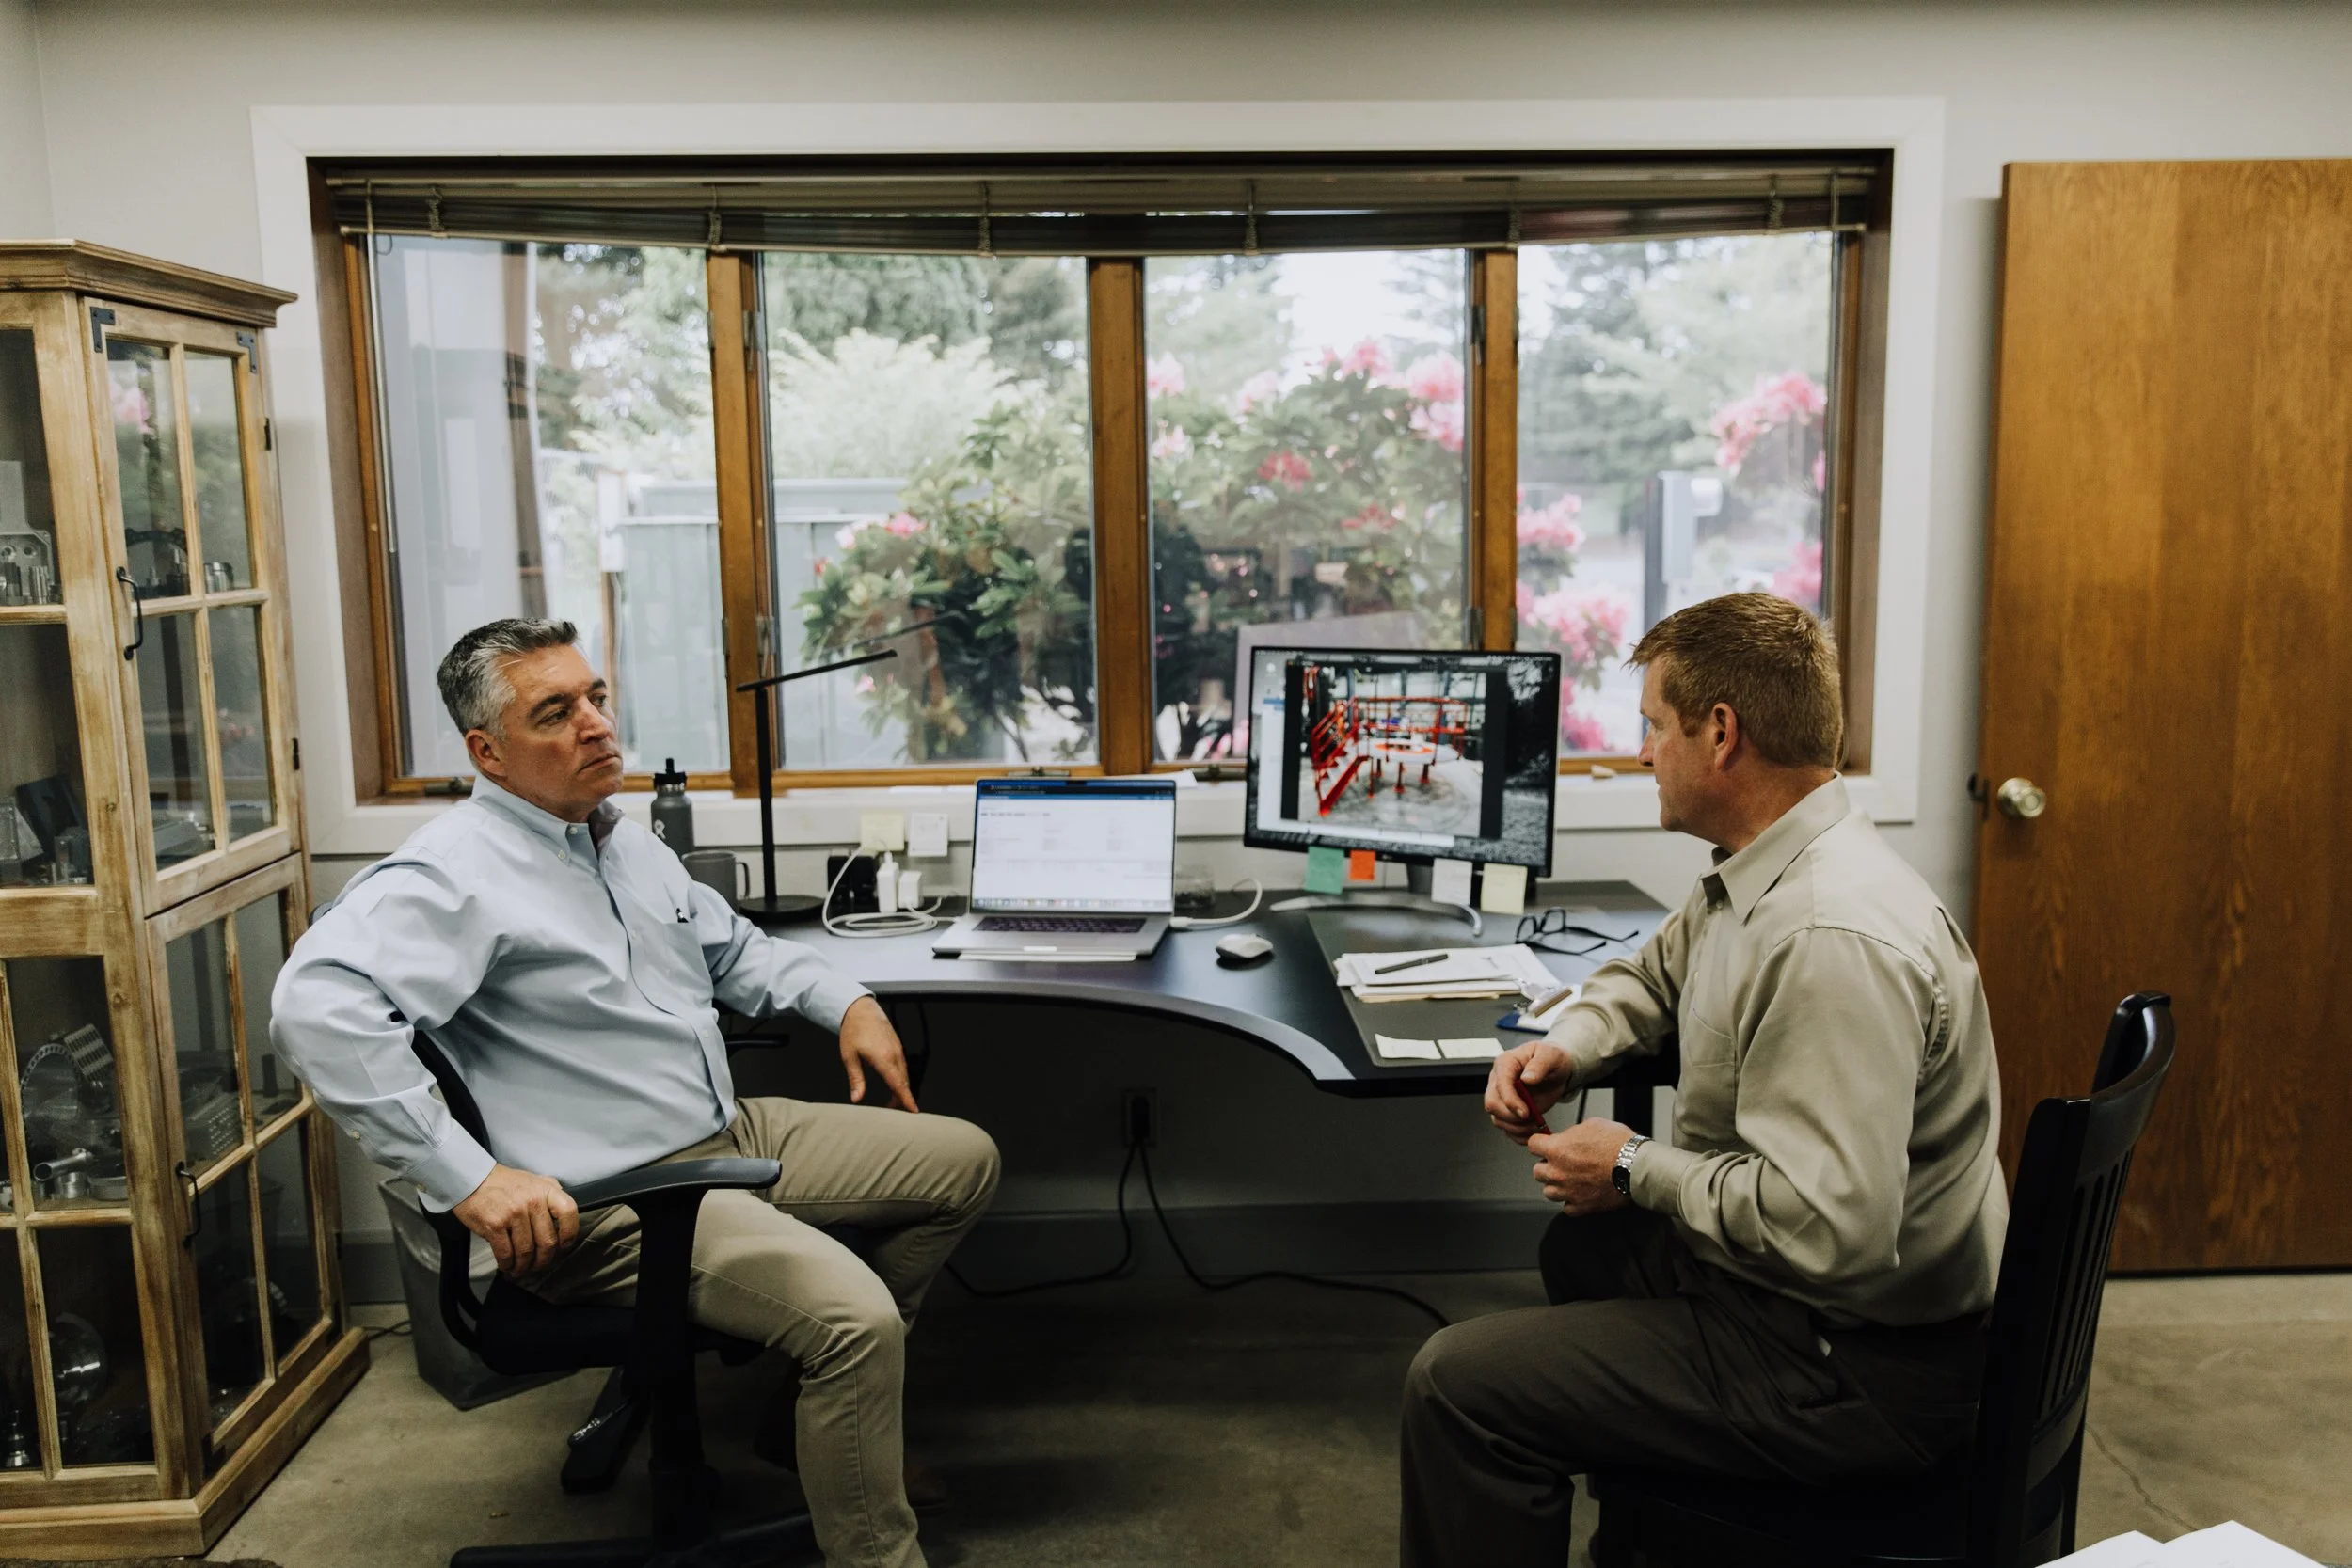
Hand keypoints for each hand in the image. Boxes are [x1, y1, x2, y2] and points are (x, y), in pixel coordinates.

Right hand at [453, 1163, 579, 1276]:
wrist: (473, 1179)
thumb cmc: (503, 1182)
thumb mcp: (534, 1179)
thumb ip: (551, 1191)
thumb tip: (564, 1211)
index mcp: (545, 1190)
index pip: (568, 1212)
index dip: (570, 1233)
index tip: (563, 1245)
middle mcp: (532, 1202)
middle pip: (547, 1241)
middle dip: (543, 1260)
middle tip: (538, 1265)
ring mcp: (514, 1214)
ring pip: (526, 1251)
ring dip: (523, 1266)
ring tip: (520, 1268)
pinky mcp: (495, 1226)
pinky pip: (506, 1253)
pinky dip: (507, 1264)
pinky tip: (506, 1265)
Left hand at [838, 996, 918, 1112]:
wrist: (860, 1008)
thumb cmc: (853, 1030)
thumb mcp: (849, 1057)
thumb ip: (856, 1079)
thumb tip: (856, 1099)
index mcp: (884, 1058)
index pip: (898, 1084)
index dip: (907, 1099)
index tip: (914, 1110)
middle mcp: (895, 1054)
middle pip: (903, 1082)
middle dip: (901, 1098)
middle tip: (891, 1111)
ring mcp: (898, 1049)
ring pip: (904, 1074)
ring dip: (900, 1088)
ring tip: (892, 1100)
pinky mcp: (897, 1045)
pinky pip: (902, 1065)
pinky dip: (900, 1077)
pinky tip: (893, 1082)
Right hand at [1486, 1040, 1573, 1143]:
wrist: (1556, 1068)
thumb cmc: (1551, 1058)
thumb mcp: (1551, 1055)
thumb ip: (1540, 1065)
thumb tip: (1527, 1078)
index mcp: (1506, 1063)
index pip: (1500, 1084)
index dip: (1511, 1100)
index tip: (1526, 1112)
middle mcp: (1499, 1081)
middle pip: (1492, 1104)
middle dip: (1512, 1117)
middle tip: (1533, 1121)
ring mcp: (1502, 1097)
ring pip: (1498, 1119)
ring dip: (1517, 1128)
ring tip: (1537, 1126)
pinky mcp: (1509, 1111)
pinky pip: (1507, 1128)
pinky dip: (1519, 1135)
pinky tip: (1533, 1134)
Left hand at [1530, 1117, 1635, 1215]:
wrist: (1636, 1166)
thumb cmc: (1618, 1144)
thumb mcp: (1592, 1125)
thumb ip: (1573, 1133)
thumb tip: (1568, 1137)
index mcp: (1556, 1149)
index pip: (1532, 1145)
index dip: (1540, 1143)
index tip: (1545, 1145)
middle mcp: (1557, 1172)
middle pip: (1537, 1172)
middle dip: (1548, 1166)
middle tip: (1562, 1163)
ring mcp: (1568, 1191)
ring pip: (1549, 1192)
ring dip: (1557, 1186)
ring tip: (1571, 1180)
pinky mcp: (1581, 1206)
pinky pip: (1567, 1207)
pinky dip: (1572, 1201)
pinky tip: (1580, 1193)